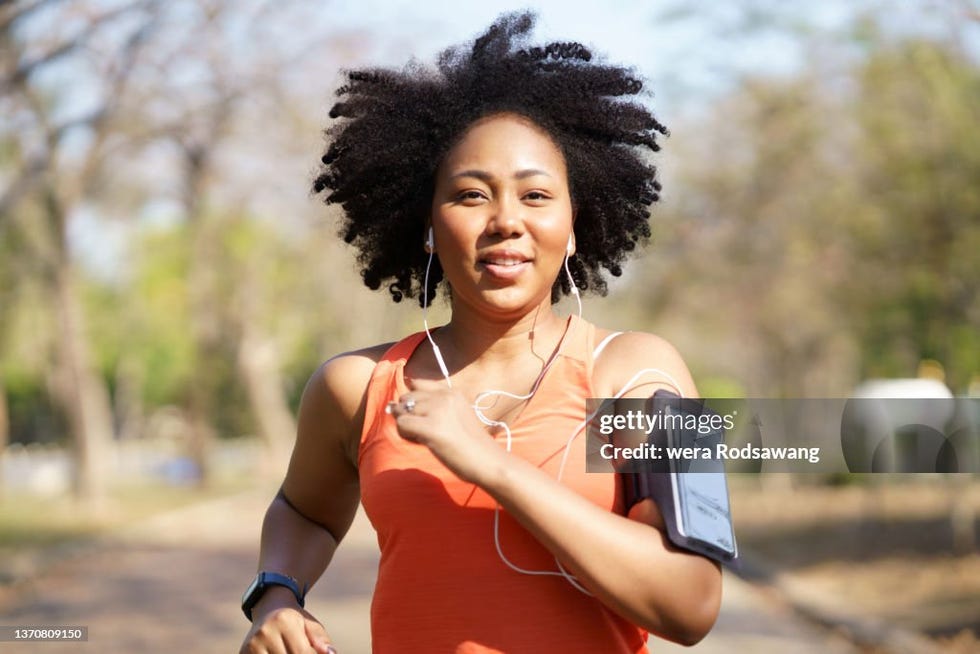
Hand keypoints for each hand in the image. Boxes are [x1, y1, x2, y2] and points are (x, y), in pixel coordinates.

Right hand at [239, 606, 334, 653]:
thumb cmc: (295, 619)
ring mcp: (252, 644)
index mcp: (284, 621)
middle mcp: (265, 632)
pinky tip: (280, 651)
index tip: (314, 652)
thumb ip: (321, 640)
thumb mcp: (311, 625)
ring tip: (288, 648)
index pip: (302, 653)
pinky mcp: (243, 652)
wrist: (268, 607)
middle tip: (300, 648)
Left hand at [388, 378, 506, 483]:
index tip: (422, 417)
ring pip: (402, 411)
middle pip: (406, 398)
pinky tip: (422, 443)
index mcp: (451, 392)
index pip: (417, 384)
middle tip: (424, 432)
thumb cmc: (471, 445)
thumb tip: (392, 406)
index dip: (412, 401)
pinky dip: (406, 435)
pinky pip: (402, 425)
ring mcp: (437, 410)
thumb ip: (431, 407)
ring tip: (423, 438)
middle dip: (408, 415)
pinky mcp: (431, 427)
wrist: (488, 461)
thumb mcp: (455, 416)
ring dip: (406, 426)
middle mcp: (444, 396)